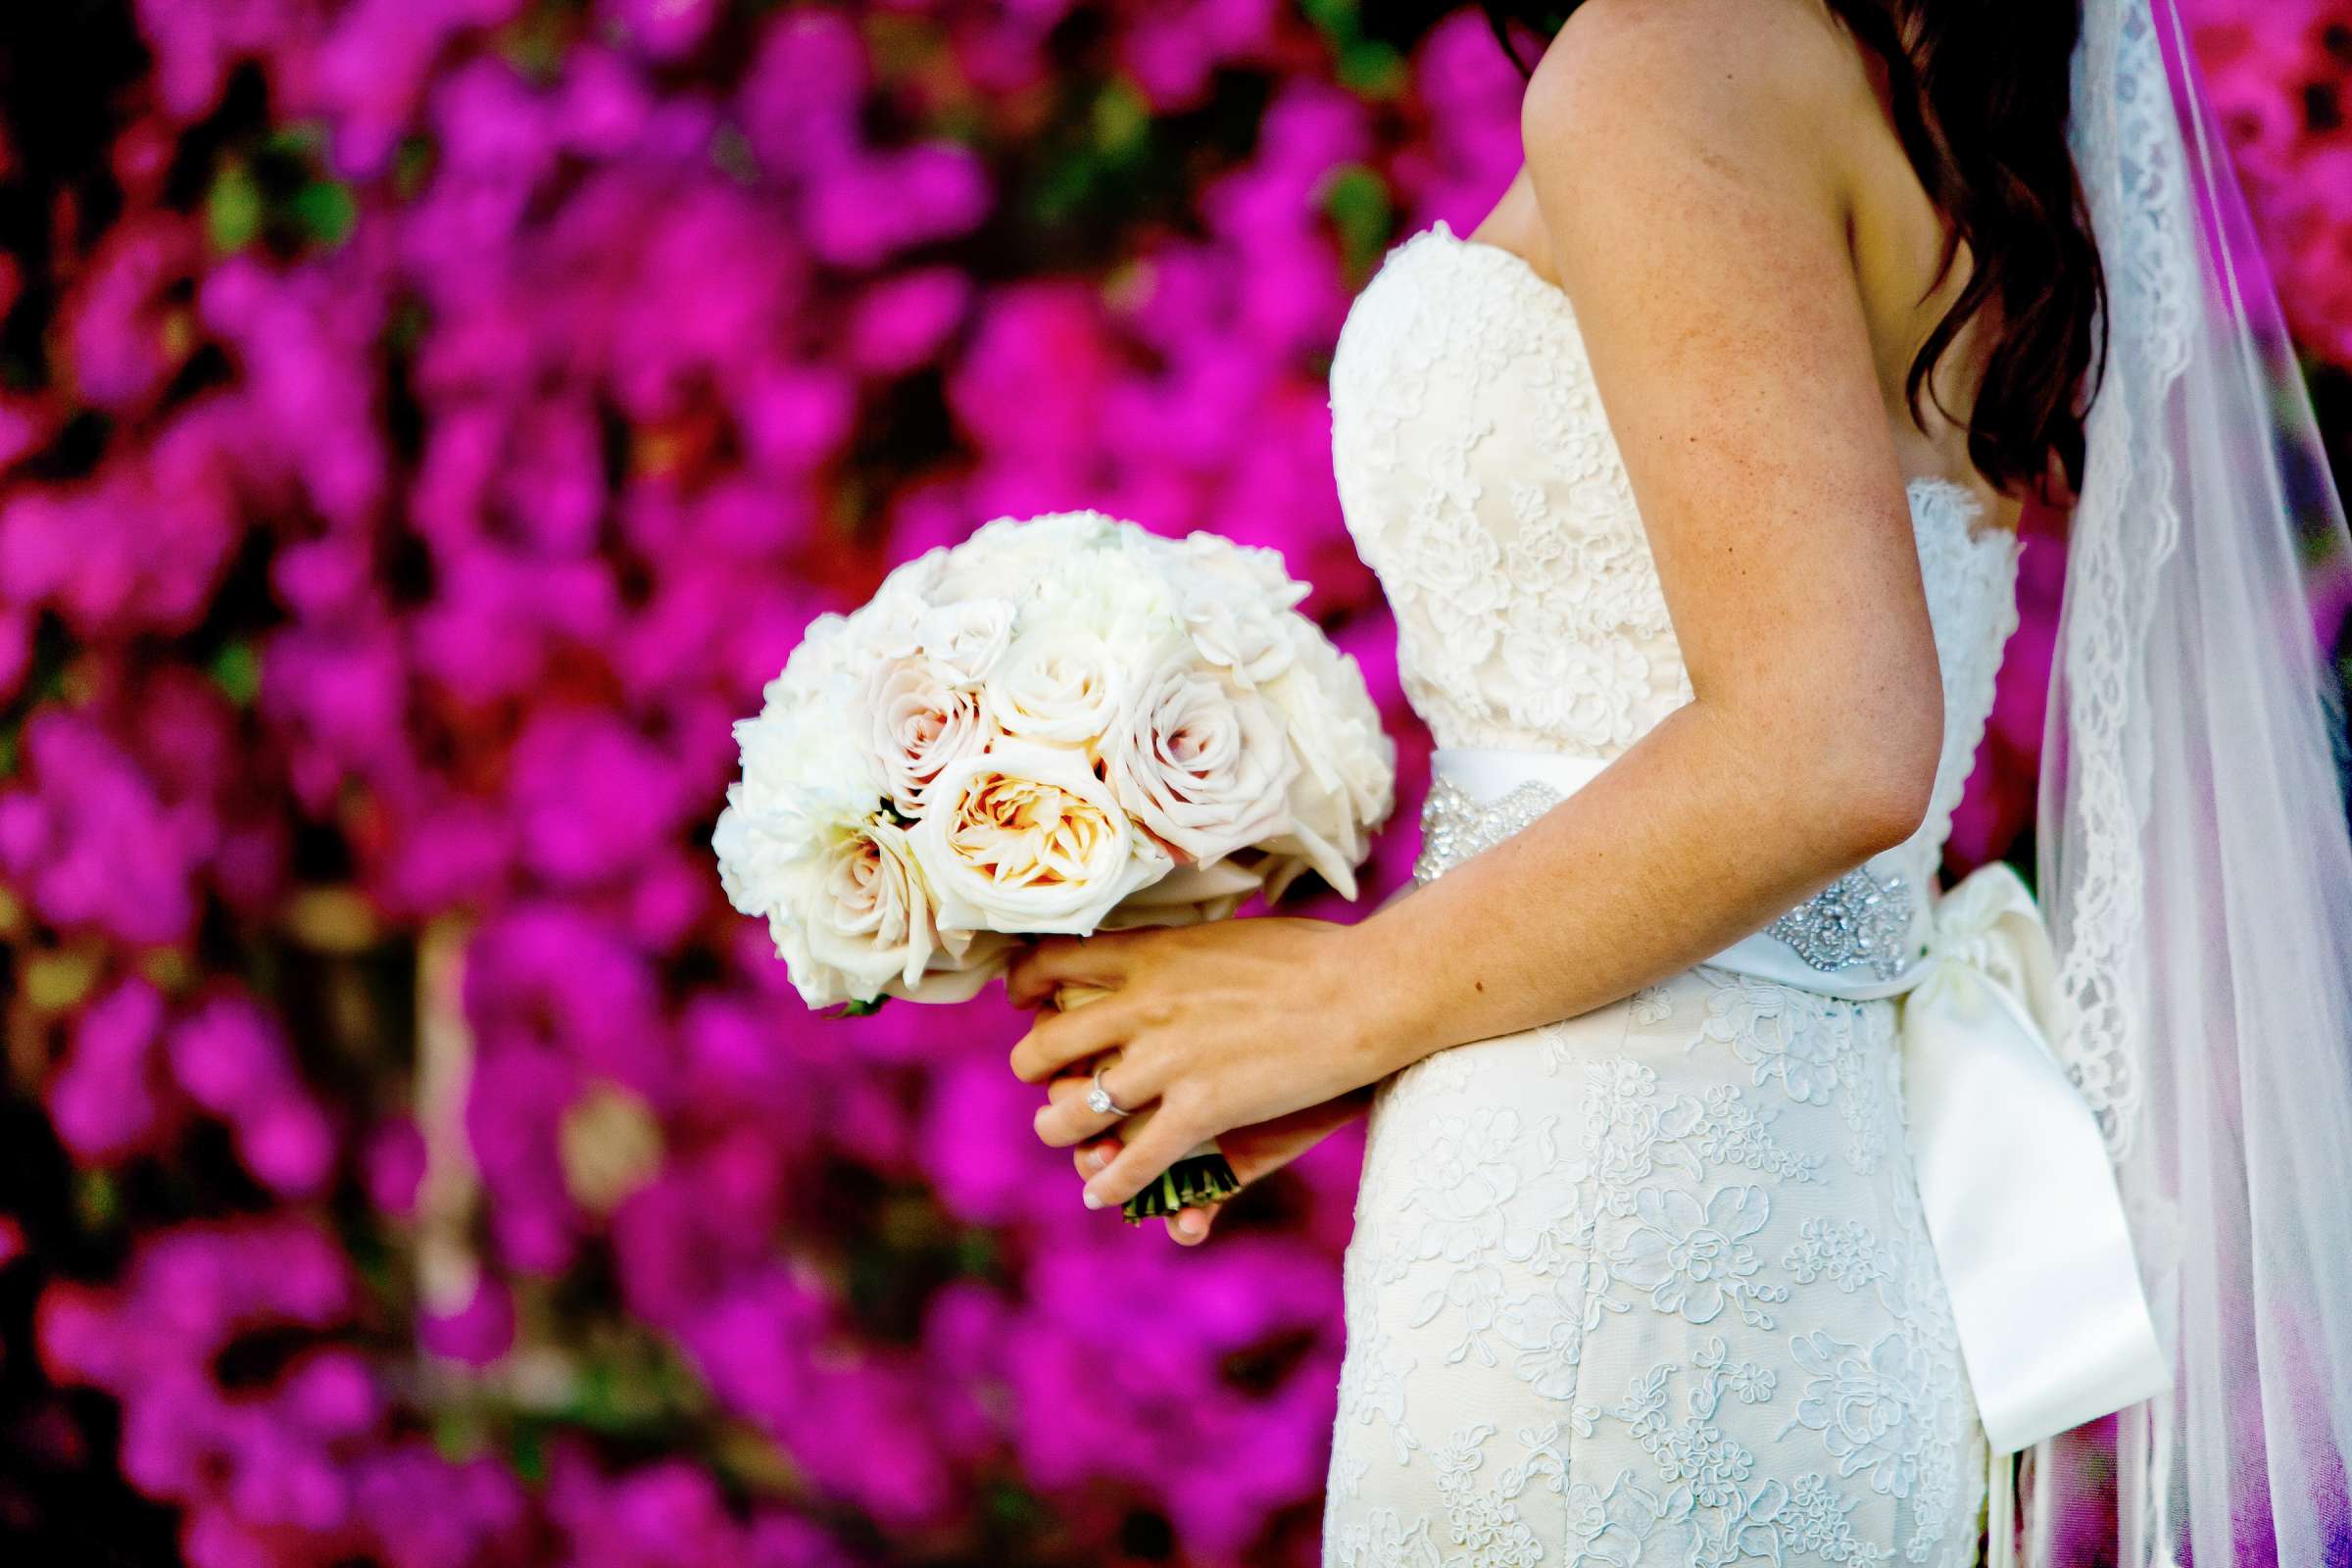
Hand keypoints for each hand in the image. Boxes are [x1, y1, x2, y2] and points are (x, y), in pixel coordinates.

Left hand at [1006, 917, 1392, 1212]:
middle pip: (1047, 1043)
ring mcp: (1168, 1061)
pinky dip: (1113, 1182)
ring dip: (1059, 1126)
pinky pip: (1137, 1158)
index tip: (1024, 998)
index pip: (1052, 962)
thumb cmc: (1312, 955)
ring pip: (1076, 1108)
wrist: (1364, 990)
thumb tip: (1161, 956)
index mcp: (1150, 954)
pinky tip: (1101, 1192)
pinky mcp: (1201, 1110)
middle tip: (1038, 1074)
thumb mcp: (1225, 936)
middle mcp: (1143, 1006)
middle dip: (1032, 1065)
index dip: (1025, 984)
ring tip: (1060, 1131)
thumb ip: (1180, 954)